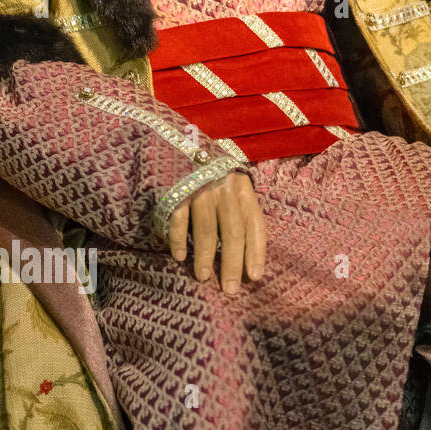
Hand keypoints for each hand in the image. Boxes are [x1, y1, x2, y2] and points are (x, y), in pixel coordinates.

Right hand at [167, 169, 265, 293]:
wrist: (176, 140)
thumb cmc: (209, 171)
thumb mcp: (230, 183)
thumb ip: (238, 209)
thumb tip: (245, 251)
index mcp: (242, 187)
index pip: (255, 223)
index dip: (256, 252)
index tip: (254, 277)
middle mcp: (224, 187)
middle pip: (232, 231)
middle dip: (233, 263)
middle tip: (230, 289)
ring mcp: (199, 187)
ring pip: (206, 228)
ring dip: (205, 256)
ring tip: (204, 277)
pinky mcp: (175, 188)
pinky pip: (178, 219)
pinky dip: (178, 239)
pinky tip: (179, 257)